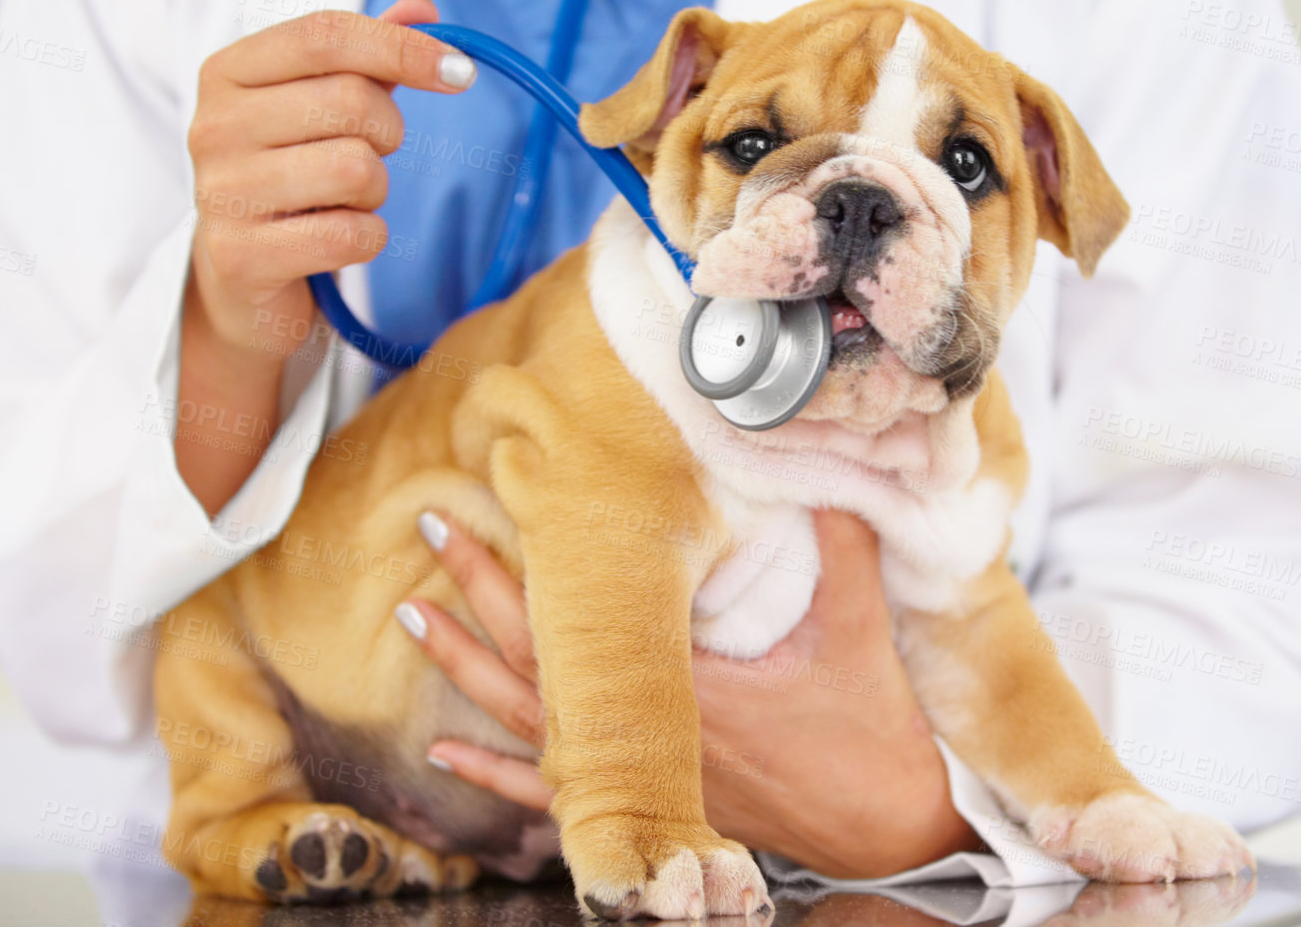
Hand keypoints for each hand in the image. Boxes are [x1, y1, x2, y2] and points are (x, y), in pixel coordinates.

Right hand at [175, 0, 471, 512]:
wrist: (239, 278)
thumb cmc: (290, 175)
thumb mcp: (321, 104)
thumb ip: (370, 54)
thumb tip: (424, 10)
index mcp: (228, 71)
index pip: (327, 34)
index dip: (402, 47)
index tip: (459, 72)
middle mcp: (213, 125)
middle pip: (353, 101)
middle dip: (388, 133)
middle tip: (369, 154)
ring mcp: (221, 192)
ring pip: (357, 169)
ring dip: (375, 190)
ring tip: (344, 200)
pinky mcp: (242, 256)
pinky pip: (352, 236)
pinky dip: (367, 238)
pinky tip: (336, 238)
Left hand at [401, 509, 981, 879]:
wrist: (887, 826)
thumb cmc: (872, 732)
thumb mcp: (859, 631)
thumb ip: (841, 548)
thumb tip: (828, 474)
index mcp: (689, 681)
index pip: (585, 620)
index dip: (531, 565)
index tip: (492, 503)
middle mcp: (647, 733)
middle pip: (539, 659)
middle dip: (479, 593)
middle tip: (432, 529)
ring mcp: (641, 776)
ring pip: (529, 724)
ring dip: (467, 670)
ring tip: (413, 620)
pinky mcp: (649, 804)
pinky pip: (553, 796)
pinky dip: (494, 778)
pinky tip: (447, 758)